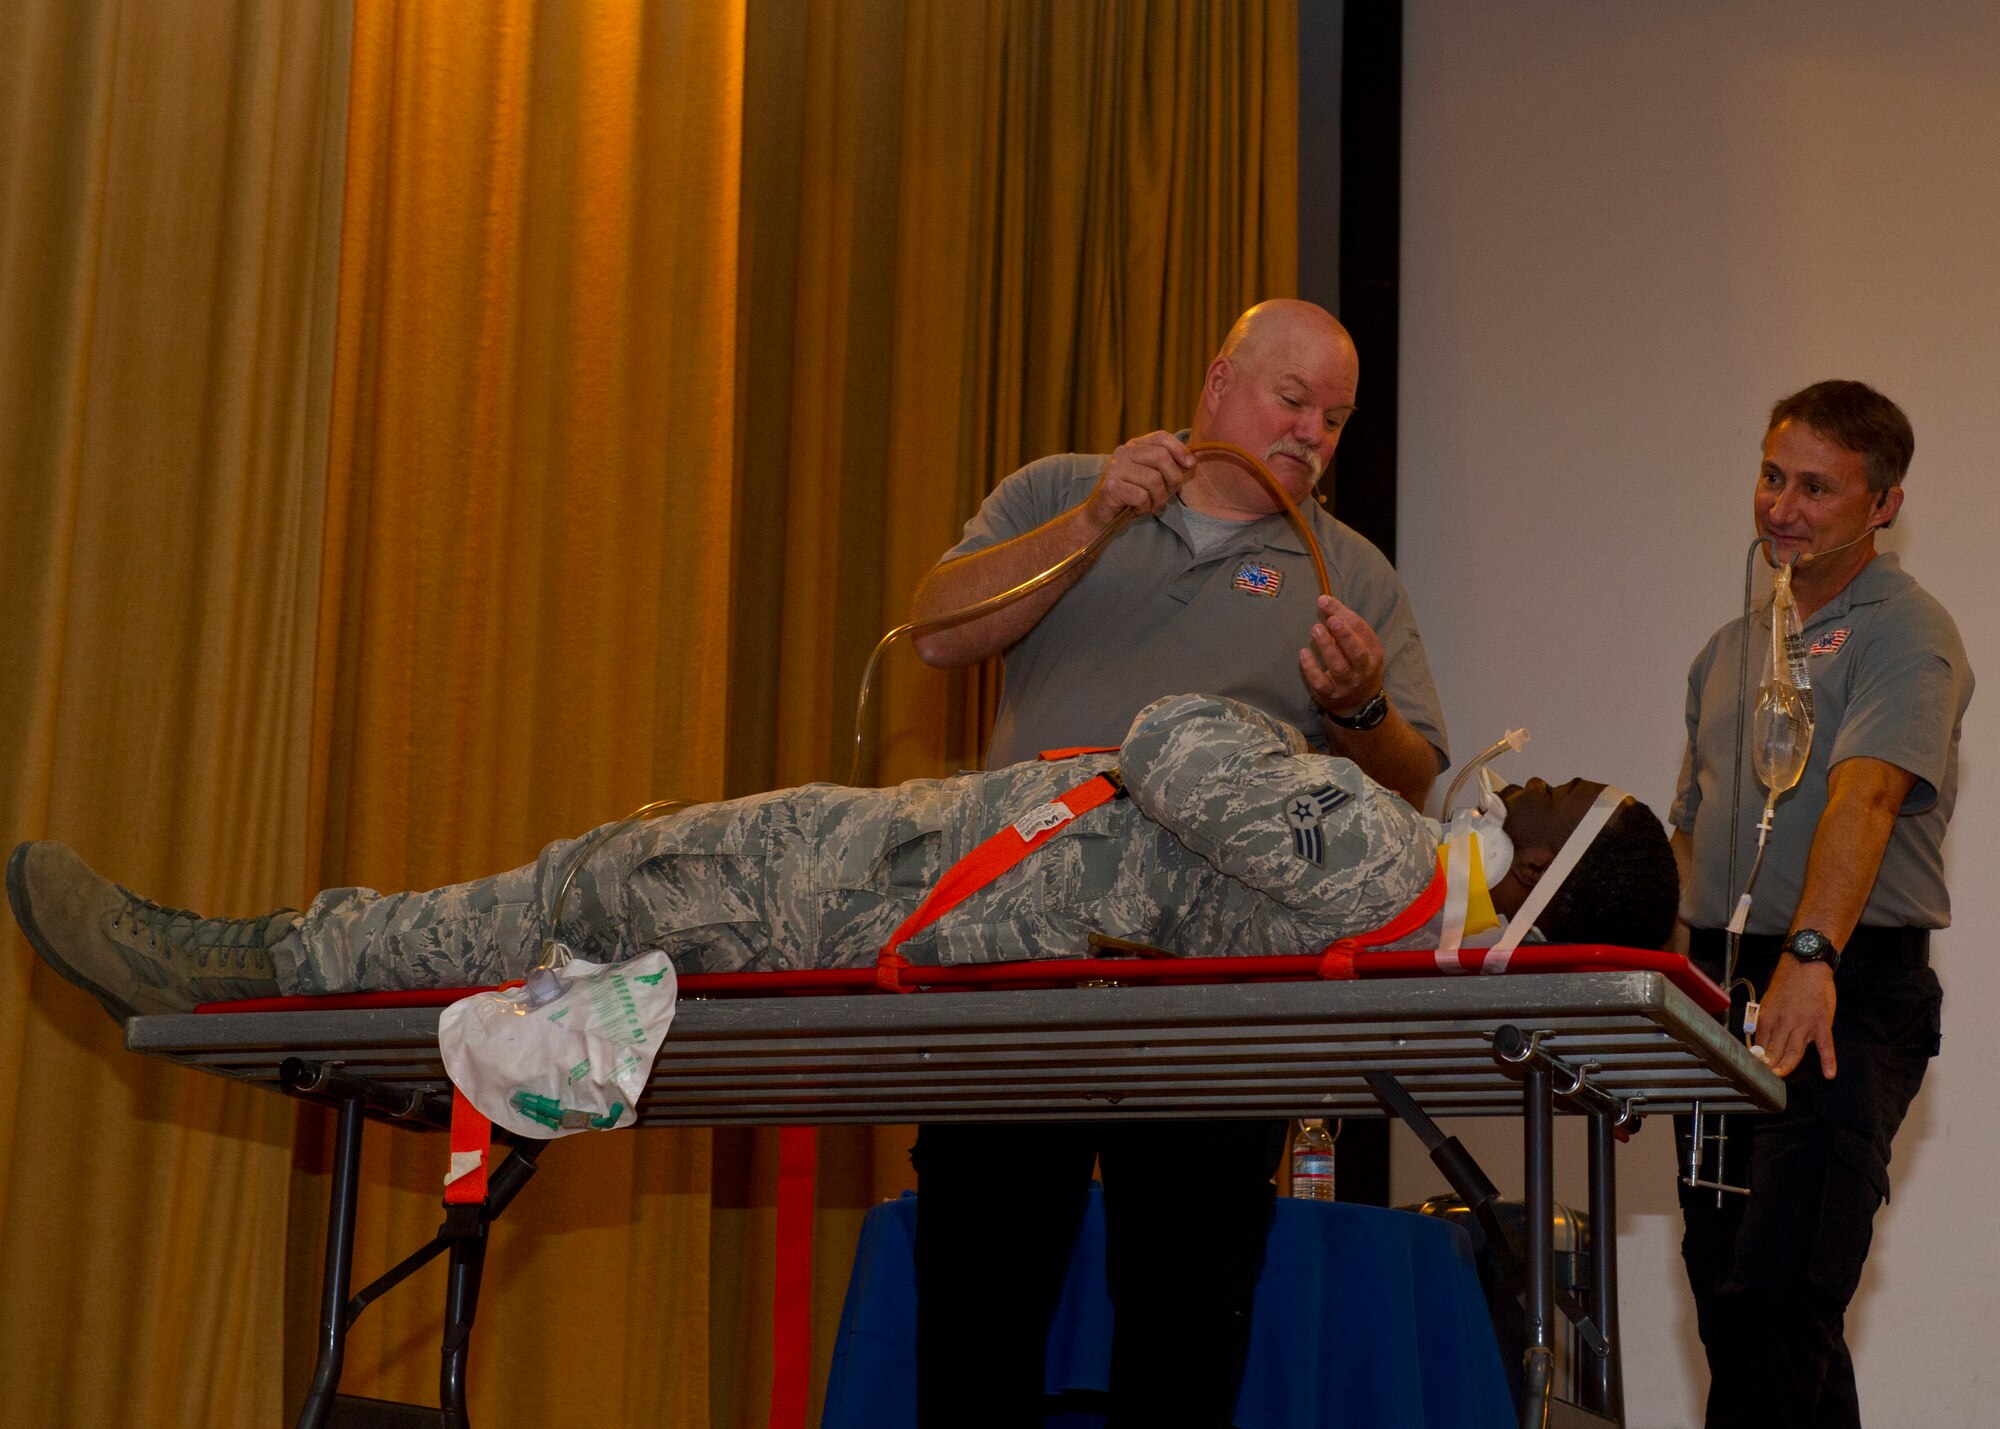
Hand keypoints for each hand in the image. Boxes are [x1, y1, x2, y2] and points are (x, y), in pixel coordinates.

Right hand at [1082, 431, 1195, 531]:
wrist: (1101, 515)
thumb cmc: (1131, 497)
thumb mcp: (1153, 478)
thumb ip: (1169, 468)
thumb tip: (1190, 463)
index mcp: (1134, 446)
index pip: (1161, 437)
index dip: (1179, 449)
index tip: (1190, 465)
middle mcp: (1123, 452)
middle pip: (1161, 456)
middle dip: (1172, 479)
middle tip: (1166, 494)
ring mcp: (1115, 468)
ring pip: (1154, 479)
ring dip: (1158, 498)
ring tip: (1150, 504)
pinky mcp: (1111, 487)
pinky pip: (1142, 496)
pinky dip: (1145, 507)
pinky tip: (1137, 509)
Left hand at [1300, 595, 1386, 717]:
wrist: (1359, 702)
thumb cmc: (1357, 665)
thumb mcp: (1360, 646)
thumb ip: (1345, 625)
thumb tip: (1325, 602)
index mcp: (1373, 653)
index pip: (1362, 631)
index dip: (1344, 615)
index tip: (1325, 601)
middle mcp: (1363, 669)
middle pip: (1357, 652)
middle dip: (1344, 635)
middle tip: (1331, 619)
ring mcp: (1347, 683)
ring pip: (1339, 667)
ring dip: (1327, 647)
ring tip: (1316, 629)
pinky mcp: (1330, 694)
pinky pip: (1321, 682)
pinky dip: (1311, 668)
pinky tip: (1303, 653)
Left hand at [1754, 955, 1837, 1078]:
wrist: (1806, 965)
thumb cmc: (1786, 983)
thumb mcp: (1768, 1001)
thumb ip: (1764, 1022)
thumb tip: (1758, 1042)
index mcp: (1767, 1018)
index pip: (1760, 1045)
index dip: (1757, 1060)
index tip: (1754, 1071)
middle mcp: (1783, 1023)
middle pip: (1774, 1051)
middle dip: (1769, 1068)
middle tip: (1765, 1081)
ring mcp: (1804, 1025)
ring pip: (1794, 1052)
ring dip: (1786, 1067)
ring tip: (1781, 1080)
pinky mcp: (1822, 1024)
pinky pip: (1825, 1046)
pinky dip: (1828, 1061)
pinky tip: (1829, 1074)